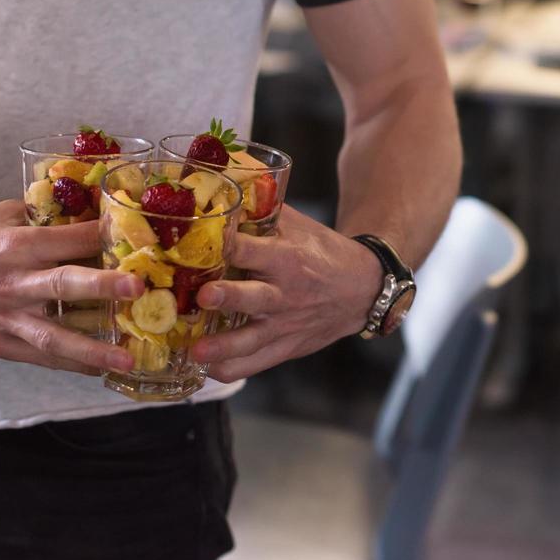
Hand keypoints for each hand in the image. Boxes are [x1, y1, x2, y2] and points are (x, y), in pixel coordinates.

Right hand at [0, 200, 143, 375]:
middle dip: (103, 287)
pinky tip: (100, 370)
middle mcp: (13, 281)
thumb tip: (91, 216)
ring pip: (53, 335)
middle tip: (139, 289)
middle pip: (64, 285)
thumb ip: (44, 219)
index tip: (143, 238)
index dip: (105, 237)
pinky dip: (70, 364)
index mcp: (16, 244)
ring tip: (128, 358)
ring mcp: (5, 317)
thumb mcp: (1, 215)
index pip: (69, 239)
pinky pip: (39, 357)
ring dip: (93, 348)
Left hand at [187, 205, 382, 381]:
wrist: (362, 289)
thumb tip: (223, 188)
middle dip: (229, 297)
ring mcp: (286, 324)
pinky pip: (257, 364)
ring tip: (197, 352)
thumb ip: (263, 212)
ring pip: (252, 339)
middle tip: (204, 296)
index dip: (228, 245)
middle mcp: (286, 292)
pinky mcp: (287, 347)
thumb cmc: (323, 253)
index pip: (253, 250)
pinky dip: (232, 369)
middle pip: (254, 297)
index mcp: (287, 257)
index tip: (200, 242)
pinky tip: (208, 370)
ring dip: (224, 346)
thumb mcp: (299, 227)